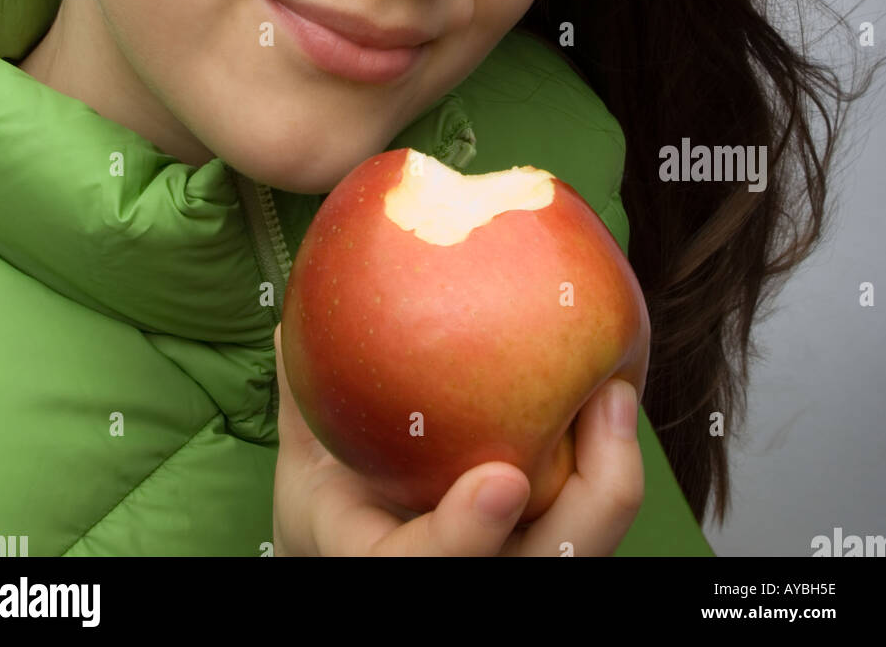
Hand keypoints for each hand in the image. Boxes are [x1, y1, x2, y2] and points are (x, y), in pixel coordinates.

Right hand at [272, 322, 643, 556]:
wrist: (361, 559)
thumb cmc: (336, 517)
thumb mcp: (305, 472)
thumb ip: (301, 402)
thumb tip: (288, 324)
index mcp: (389, 569)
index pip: (428, 569)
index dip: (467, 535)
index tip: (499, 480)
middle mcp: (467, 581)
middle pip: (545, 568)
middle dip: (594, 500)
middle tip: (606, 402)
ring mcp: (515, 566)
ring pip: (585, 548)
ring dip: (613, 474)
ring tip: (616, 389)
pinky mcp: (547, 549)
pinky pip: (591, 517)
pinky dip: (609, 462)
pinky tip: (610, 390)